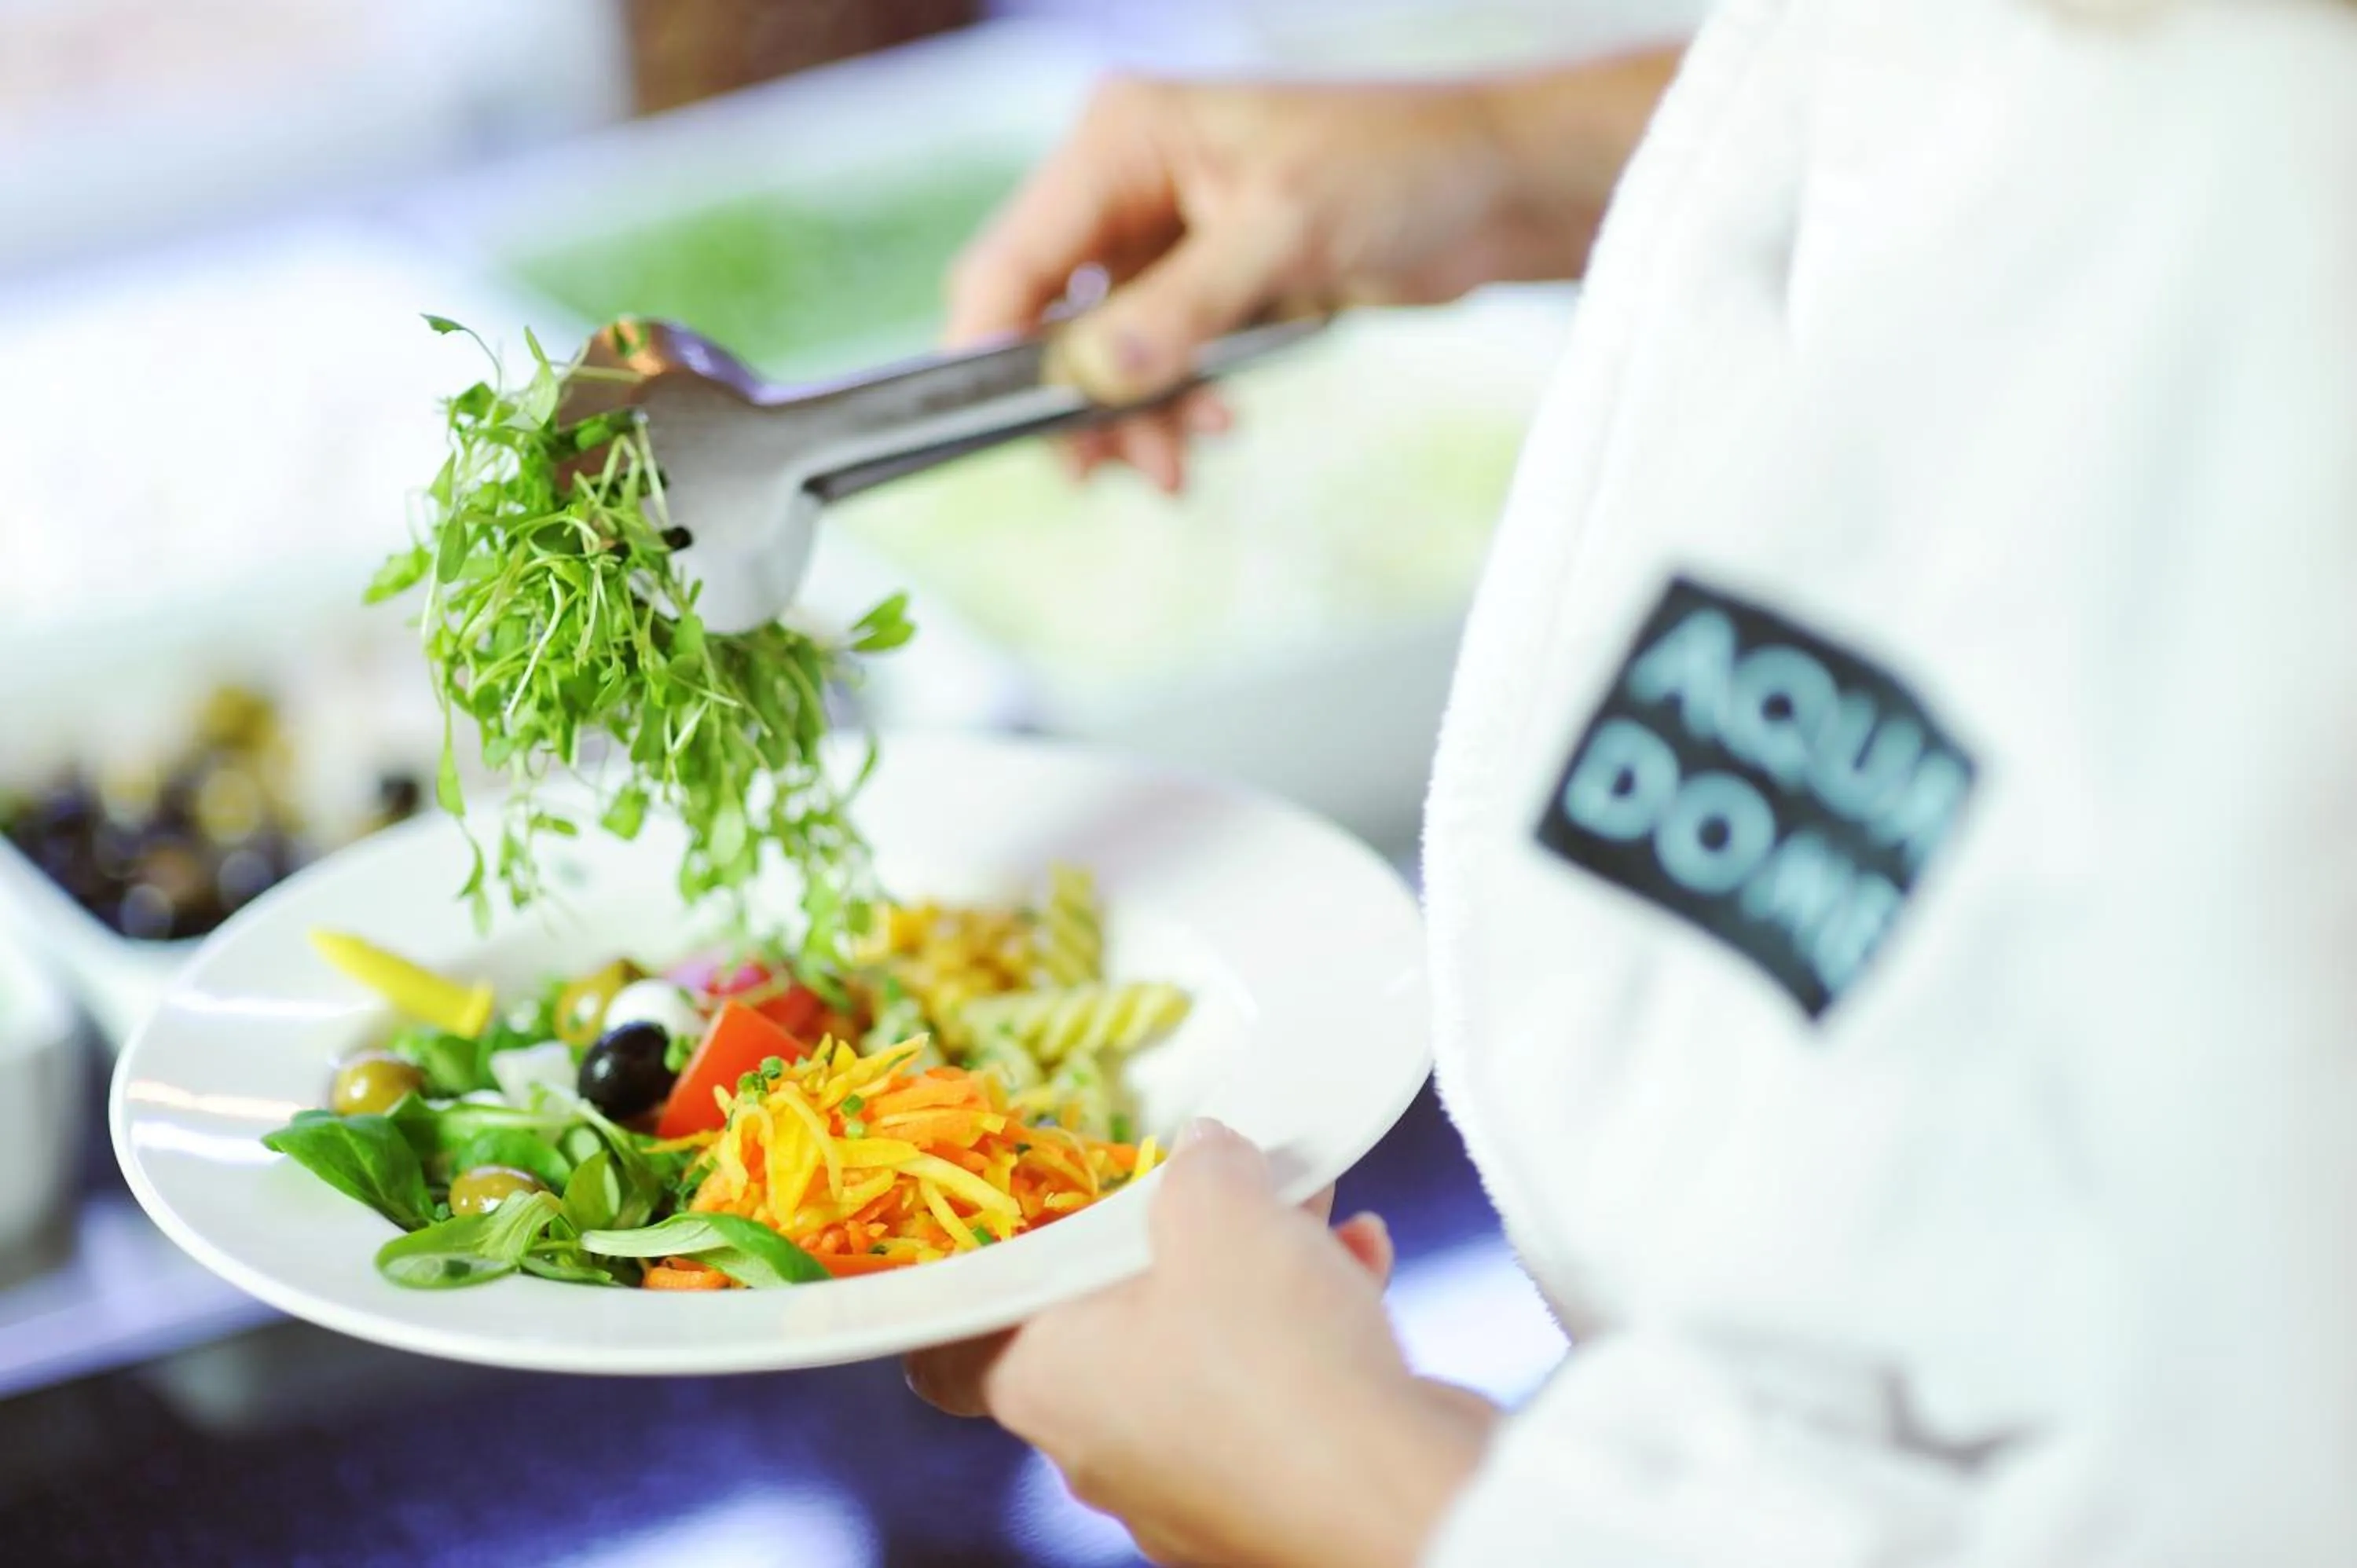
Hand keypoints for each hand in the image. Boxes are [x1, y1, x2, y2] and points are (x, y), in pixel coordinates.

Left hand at [904, 1122, 1498, 1567]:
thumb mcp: (1219, 1210)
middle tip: (1217, 1181)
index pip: (952, 1349)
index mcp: (1044, 1384)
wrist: (1399, 1499)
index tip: (1013, 1226)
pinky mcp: (1273, 1493)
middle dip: (1165, 1239)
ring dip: (1254, 1270)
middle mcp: (1100, 1447)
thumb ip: (1200, 1167)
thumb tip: (1205, 1155)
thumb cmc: (1268, 1360)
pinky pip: (1273, 1391)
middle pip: (1102, 1322)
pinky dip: (1311, 1324)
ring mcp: (1189, 1482)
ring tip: (1310, 1208)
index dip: (978, 1281)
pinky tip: (1359, 1260)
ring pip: (1202, 1348)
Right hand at [945, 49, 1681, 490]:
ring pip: (1099, 352)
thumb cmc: (1400, 171)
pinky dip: (1172, 405)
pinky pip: (1153, 362)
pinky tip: (1215, 426)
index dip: (989, 344)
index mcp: (1123, 137)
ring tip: (1178, 467)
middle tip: (1104, 473)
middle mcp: (1126, 181)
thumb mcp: (1285, 238)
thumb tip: (1090, 375)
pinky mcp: (1201, 284)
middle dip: (1078, 400)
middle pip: (1045, 313)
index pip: (1016, 253)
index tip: (987, 426)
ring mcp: (1161, 235)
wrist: (1489, 191)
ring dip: (1132, 417)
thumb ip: (1182, 310)